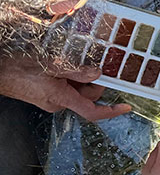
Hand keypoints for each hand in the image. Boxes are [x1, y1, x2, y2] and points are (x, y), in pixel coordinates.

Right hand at [0, 57, 130, 121]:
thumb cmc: (19, 70)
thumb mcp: (51, 66)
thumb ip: (76, 72)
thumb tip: (97, 74)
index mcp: (62, 99)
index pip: (92, 112)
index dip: (111, 111)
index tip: (126, 107)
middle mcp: (58, 104)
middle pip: (88, 96)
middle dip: (93, 81)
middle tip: (92, 63)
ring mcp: (52, 100)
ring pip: (77, 91)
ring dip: (80, 78)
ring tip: (70, 62)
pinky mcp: (47, 95)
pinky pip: (66, 88)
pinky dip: (70, 78)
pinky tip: (62, 66)